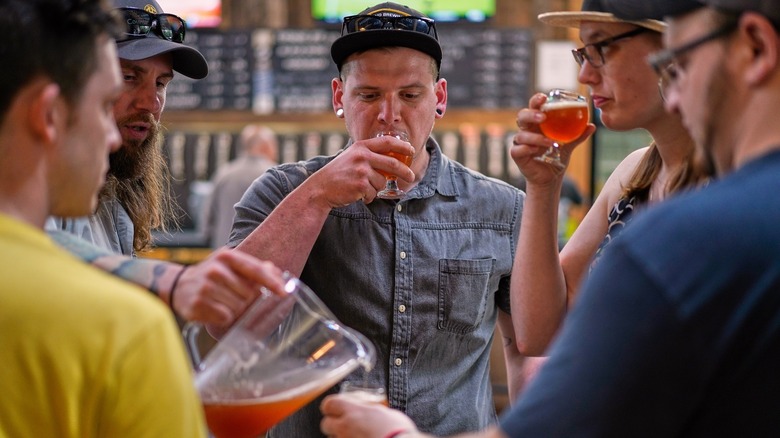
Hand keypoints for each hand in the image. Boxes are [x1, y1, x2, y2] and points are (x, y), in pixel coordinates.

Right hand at [170, 248, 285, 330]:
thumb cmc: (211, 275)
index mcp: (227, 257)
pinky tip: (214, 309)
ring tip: (222, 302)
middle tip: (233, 297)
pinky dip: (224, 317)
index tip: (283, 292)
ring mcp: (205, 287)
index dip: (271, 282)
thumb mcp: (230, 265)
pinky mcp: (198, 304)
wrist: (177, 285)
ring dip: (235, 309)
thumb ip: (253, 268)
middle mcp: (215, 270)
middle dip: (246, 300)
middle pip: (248, 294)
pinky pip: (225, 317)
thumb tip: (276, 272)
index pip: (255, 270)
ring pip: (238, 307)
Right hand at [304, 136, 415, 207]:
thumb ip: (368, 156)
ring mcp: (362, 170)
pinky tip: (357, 194)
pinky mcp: (361, 185)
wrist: (321, 188)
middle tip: (411, 176)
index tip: (411, 150)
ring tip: (361, 188)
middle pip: (392, 164)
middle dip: (405, 171)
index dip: (402, 146)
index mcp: (361, 146)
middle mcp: (362, 156)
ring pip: (382, 182)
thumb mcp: (351, 157)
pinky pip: (374, 193)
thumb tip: (392, 161)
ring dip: (375, 188)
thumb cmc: (337, 174)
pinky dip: (368, 197)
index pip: (387, 142)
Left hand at [320, 394, 417, 437]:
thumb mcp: (385, 412)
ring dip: (340, 435)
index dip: (332, 406)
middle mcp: (345, 427)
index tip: (337, 407)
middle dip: (333, 423)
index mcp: (353, 411)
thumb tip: (369, 408)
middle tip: (345, 423)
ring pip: (333, 437)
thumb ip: (371, 408)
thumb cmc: (397, 431)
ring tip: (356, 435)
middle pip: (325, 423)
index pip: (329, 404)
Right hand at [509, 93, 594, 184]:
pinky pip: (517, 149)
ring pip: (521, 135)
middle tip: (542, 117)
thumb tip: (592, 126)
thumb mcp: (569, 145)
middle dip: (531, 114)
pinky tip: (535, 150)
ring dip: (535, 137)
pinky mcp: (517, 156)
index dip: (536, 100)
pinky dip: (526, 148)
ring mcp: (521, 143)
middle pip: (522, 116)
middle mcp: (527, 131)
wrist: (550, 178)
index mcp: (538, 124)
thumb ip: (578, 135)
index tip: (544, 97)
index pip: (534, 107)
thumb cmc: (556, 157)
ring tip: (550, 143)